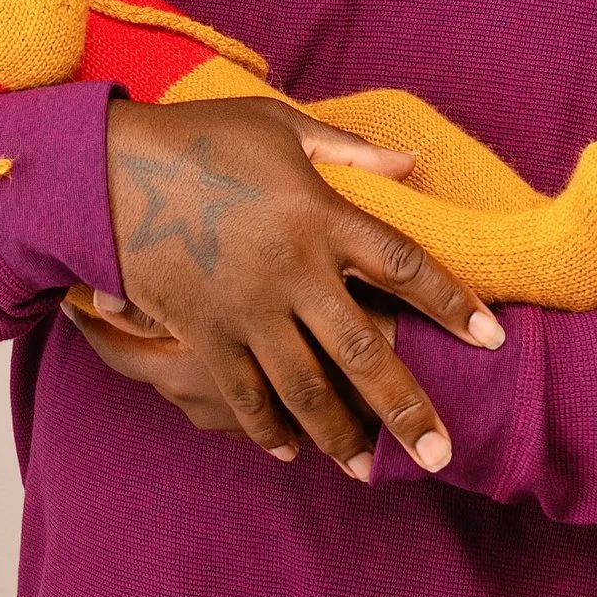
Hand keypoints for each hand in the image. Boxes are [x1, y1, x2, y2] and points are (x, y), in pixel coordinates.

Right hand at [98, 96, 502, 477]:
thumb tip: (412, 161)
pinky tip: (289, 451)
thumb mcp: (277, 124)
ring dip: (341, 436)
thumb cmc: (198, 137)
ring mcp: (247, 309)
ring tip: (369, 471)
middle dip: (406, 409)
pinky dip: (267, 427)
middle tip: (439, 454)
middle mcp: (293, 270)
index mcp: (320, 214)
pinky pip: (244, 393)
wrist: (103, 168)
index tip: (493, 339)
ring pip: (306, 388)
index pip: (404, 265)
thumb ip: (349, 149)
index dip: (451, 302)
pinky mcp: (203, 332)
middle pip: (365, 351)